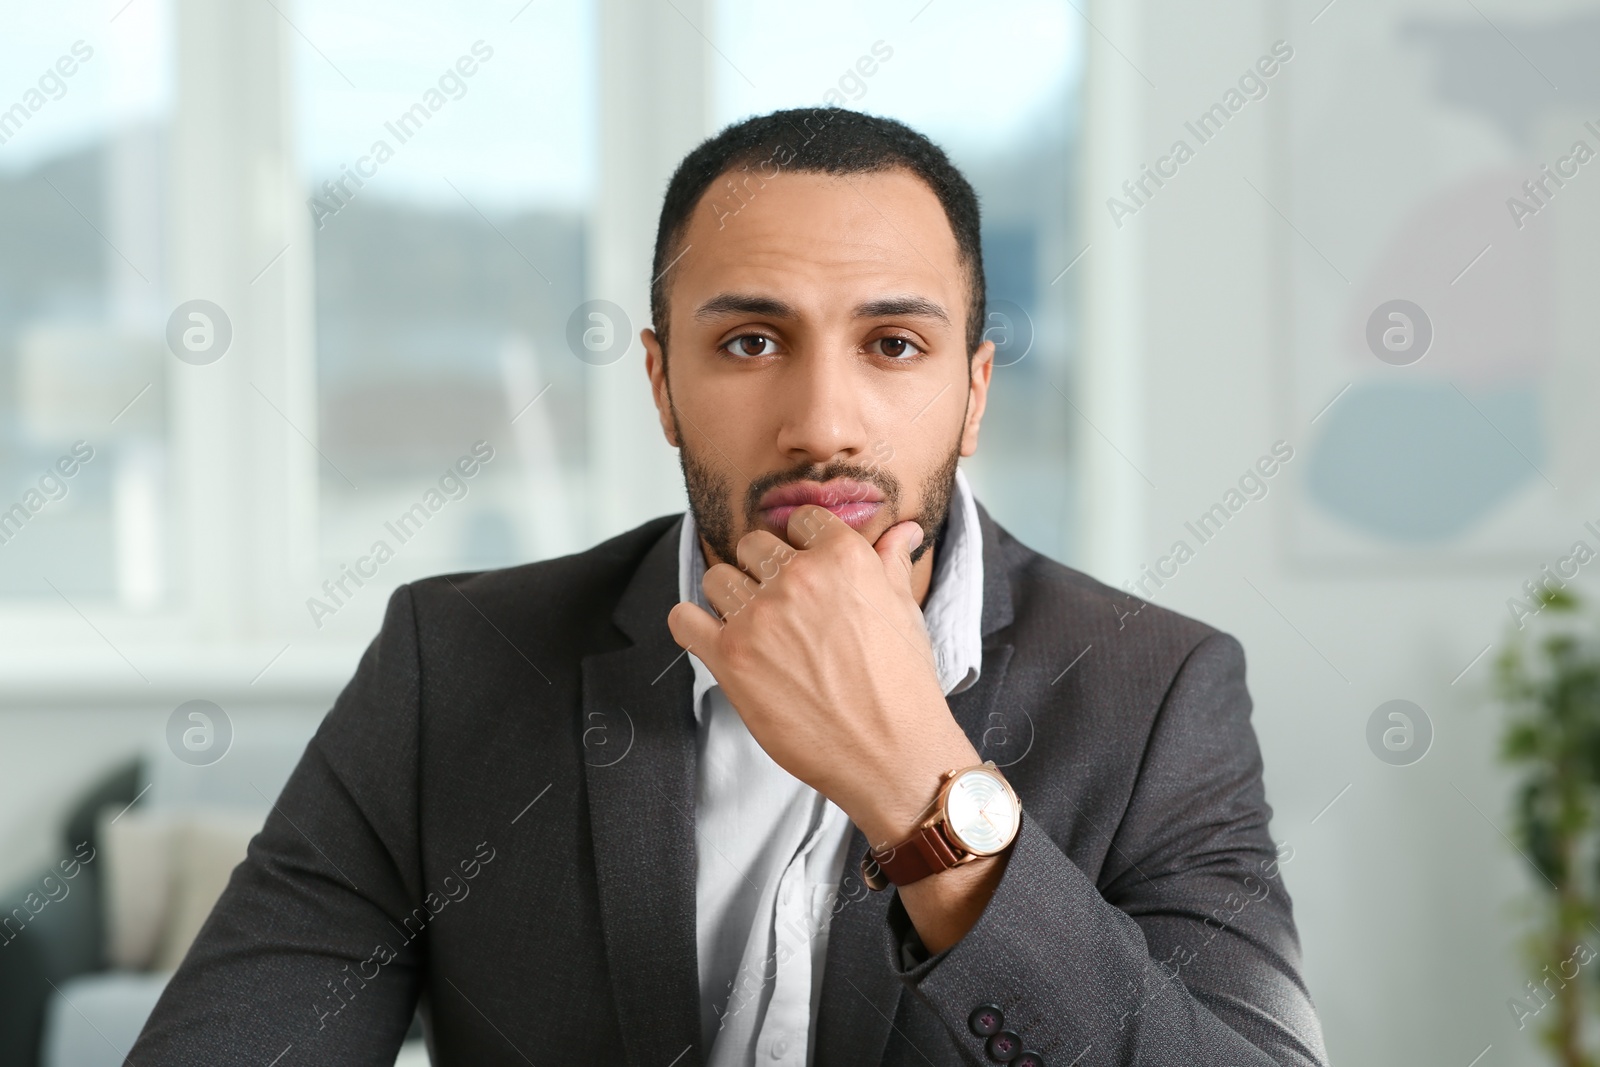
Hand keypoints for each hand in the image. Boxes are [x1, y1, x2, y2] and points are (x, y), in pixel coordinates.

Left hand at [666, 504, 978, 844]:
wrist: (891, 753)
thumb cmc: (903, 687)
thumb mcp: (904, 612)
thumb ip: (891, 562)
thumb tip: (904, 531)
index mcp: (842, 557)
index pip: (801, 519)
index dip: (803, 545)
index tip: (806, 570)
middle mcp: (796, 578)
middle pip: (753, 545)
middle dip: (764, 571)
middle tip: (783, 608)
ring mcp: (759, 617)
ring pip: (717, 577)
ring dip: (731, 598)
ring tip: (756, 629)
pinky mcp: (730, 658)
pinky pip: (684, 619)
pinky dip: (692, 626)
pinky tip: (713, 638)